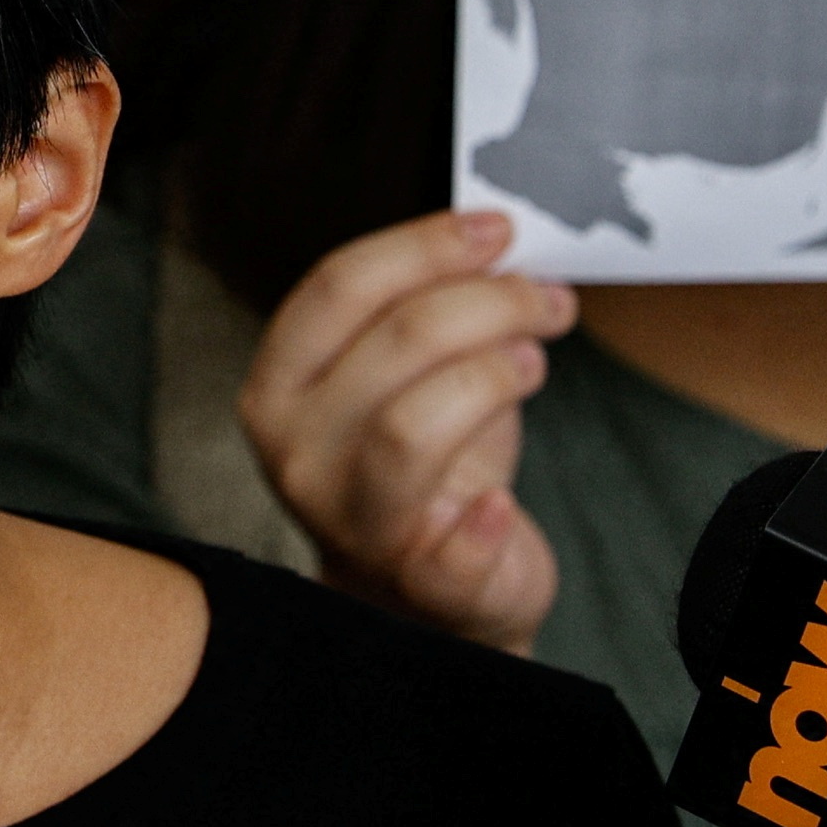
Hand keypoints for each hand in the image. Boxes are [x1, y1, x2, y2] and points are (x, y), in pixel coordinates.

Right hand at [234, 208, 575, 652]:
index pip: (337, 288)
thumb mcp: (402, 378)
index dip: (424, 245)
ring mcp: (349, 523)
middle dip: (490, 302)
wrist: (427, 599)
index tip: (496, 227)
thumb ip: (426, 308)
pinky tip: (502, 503)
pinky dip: (491, 516)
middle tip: (547, 299)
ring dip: (497, 378)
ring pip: (414, 428)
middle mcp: (296, 454)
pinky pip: (457, 543)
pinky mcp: (417, 585)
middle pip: (395, 343)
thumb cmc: (424, 469)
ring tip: (535, 365)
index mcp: (279, 387)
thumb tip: (495, 237)